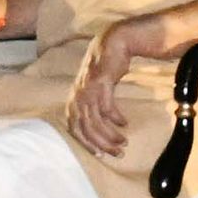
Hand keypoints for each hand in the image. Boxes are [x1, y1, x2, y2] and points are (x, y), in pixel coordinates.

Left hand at [65, 19, 154, 150]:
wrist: (113, 42)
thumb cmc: (106, 67)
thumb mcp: (97, 89)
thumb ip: (97, 105)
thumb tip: (108, 123)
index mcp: (73, 99)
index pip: (74, 128)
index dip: (86, 143)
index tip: (101, 155)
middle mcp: (76, 95)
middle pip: (83, 129)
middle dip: (99, 144)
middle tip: (115, 153)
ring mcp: (87, 89)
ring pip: (94, 121)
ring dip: (109, 135)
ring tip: (123, 142)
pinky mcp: (100, 83)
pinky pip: (106, 107)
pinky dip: (114, 118)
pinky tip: (124, 123)